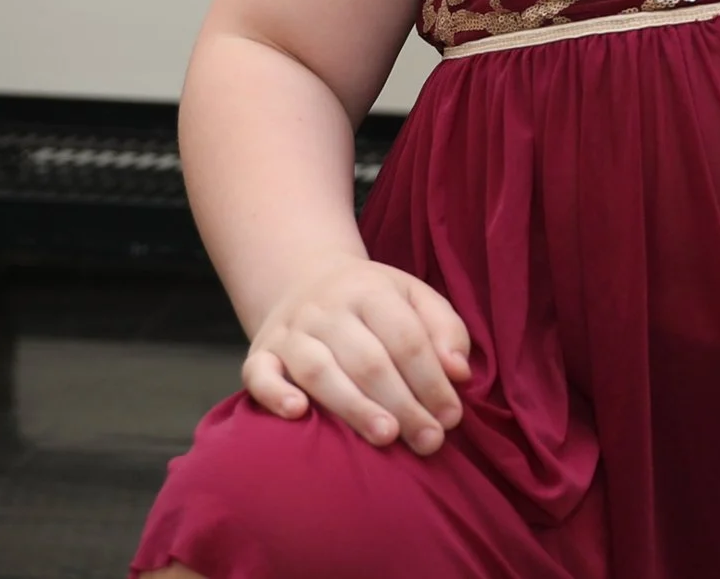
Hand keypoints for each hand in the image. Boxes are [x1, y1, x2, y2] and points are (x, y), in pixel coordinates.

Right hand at [243, 256, 473, 454]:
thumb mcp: (415, 297)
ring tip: (386, 436)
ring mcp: (290, 330)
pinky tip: (298, 414)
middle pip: (368, 359)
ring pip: (319, 370)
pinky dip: (275, 394)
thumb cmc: (375, 301)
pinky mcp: (261, 352)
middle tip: (428, 441)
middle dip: (403, 403)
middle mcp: (327, 308)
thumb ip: (445, 330)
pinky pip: (259, 373)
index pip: (406, 338)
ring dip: (353, 406)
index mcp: (371, 290)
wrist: (306, 279)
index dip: (431, 380)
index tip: (451, 417)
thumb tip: (460, 373)